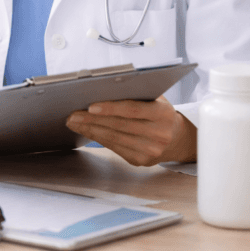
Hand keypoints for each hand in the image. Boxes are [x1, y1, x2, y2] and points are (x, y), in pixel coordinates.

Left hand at [65, 95, 196, 166]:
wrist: (176, 138)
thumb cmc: (159, 113)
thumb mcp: (155, 99)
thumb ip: (135, 94)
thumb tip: (101, 89)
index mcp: (163, 114)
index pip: (133, 110)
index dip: (111, 108)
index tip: (90, 106)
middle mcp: (159, 134)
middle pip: (119, 126)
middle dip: (92, 119)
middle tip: (73, 114)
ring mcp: (150, 150)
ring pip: (114, 138)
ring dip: (90, 130)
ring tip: (74, 122)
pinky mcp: (140, 160)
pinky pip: (114, 147)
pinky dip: (97, 138)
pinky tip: (86, 131)